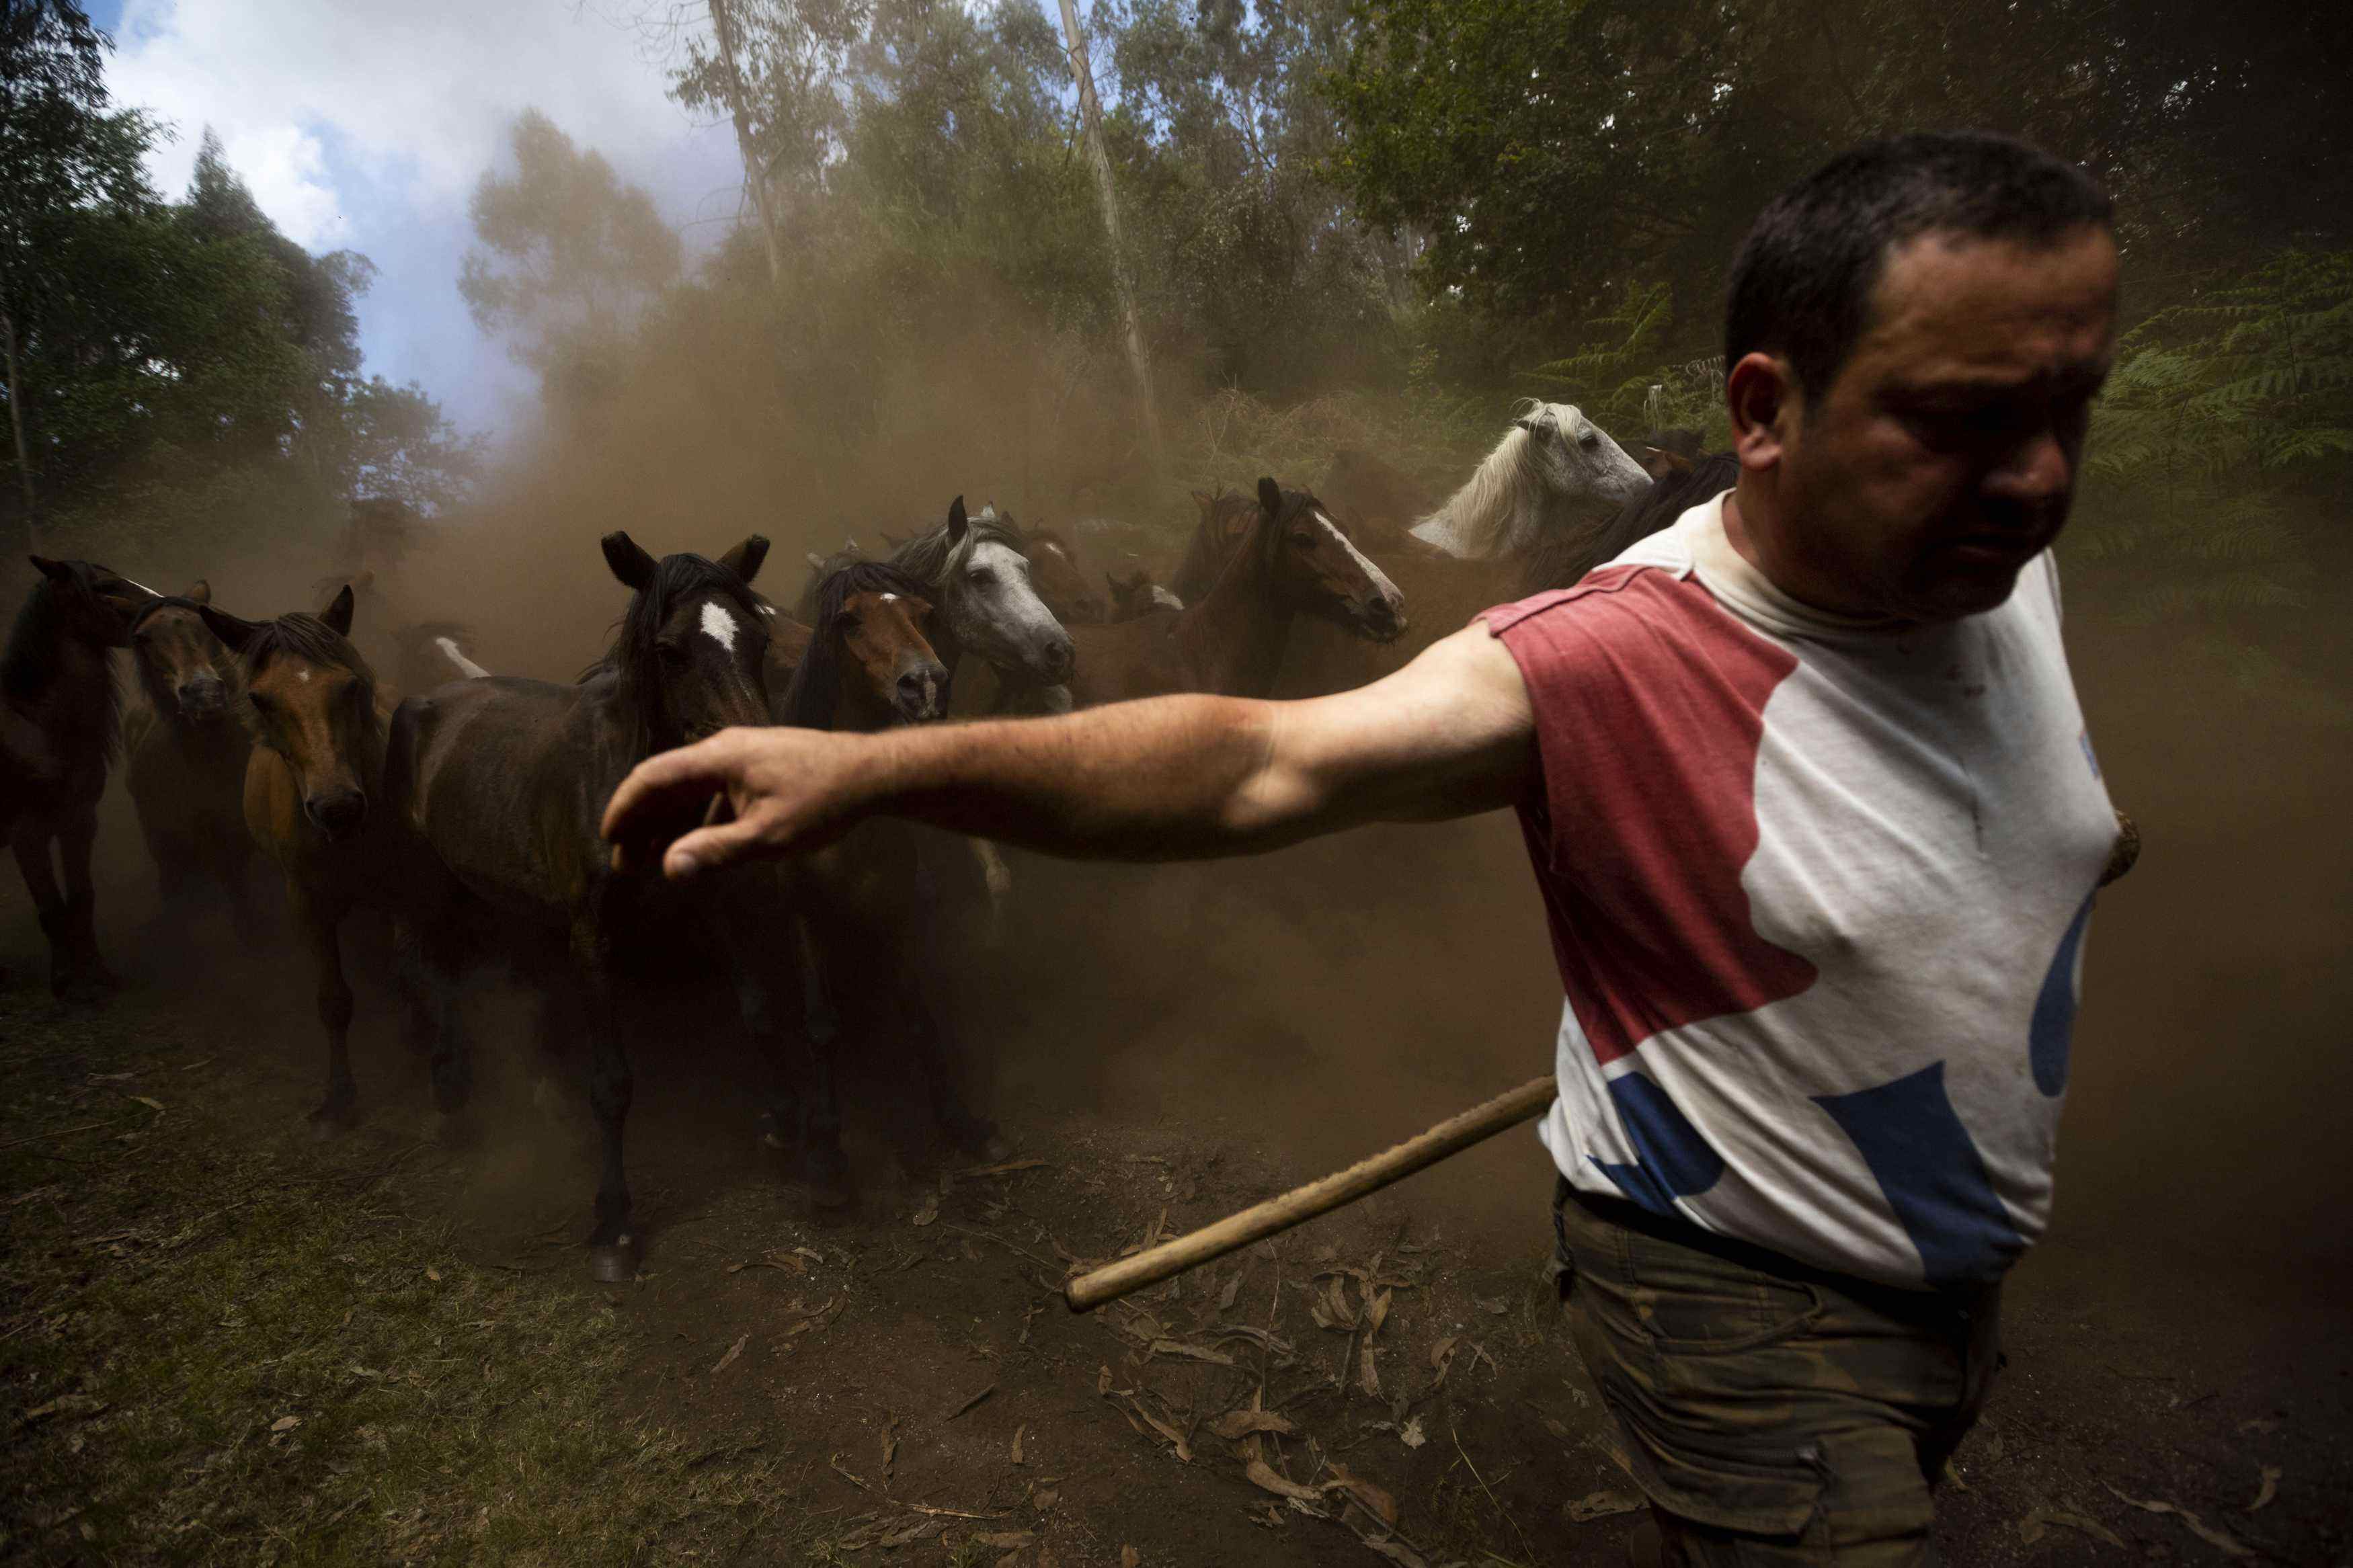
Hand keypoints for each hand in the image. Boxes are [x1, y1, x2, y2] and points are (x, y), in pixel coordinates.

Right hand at [601, 726, 874, 879]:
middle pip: (668, 785)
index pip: (654, 776)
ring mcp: (742, 758)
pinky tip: (694, 848)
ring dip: (669, 825)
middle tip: (625, 864)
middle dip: (643, 824)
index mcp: (718, 756)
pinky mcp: (759, 769)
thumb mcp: (769, 835)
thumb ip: (716, 851)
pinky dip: (698, 820)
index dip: (625, 807)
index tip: (608, 838)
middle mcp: (724, 750)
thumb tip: (668, 869)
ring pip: (692, 791)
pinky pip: (715, 793)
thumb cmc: (824, 801)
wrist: (873, 773)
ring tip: (652, 861)